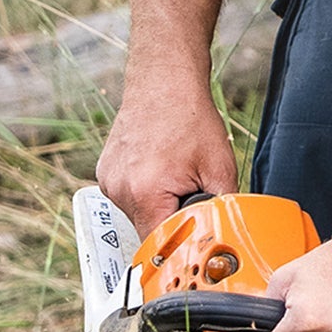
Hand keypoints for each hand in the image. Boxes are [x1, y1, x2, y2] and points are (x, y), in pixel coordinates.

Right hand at [96, 85, 238, 238]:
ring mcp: (108, 181)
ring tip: (175, 173)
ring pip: (140, 215)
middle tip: (192, 193)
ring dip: (160, 206)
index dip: (181, 249)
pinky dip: (147, 191)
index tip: (194, 249)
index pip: (160, 245)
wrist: (163, 81)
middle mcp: (119, 190)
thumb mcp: (220, 167)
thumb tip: (226, 234)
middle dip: (173, 222)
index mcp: (145, 193)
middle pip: (149, 231)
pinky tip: (160, 167)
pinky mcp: (105, 173)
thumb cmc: (190, 118)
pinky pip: (130, 197)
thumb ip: (222, 208)